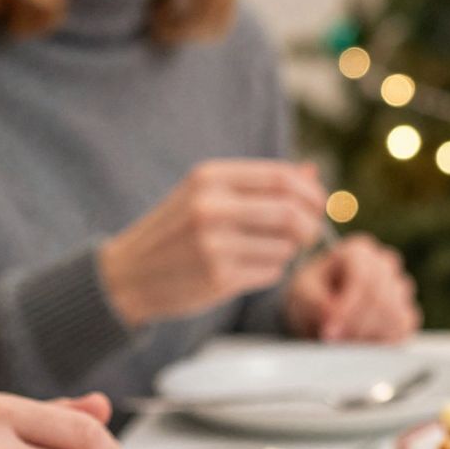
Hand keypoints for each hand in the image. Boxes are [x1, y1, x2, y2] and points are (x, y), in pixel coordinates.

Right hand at [97, 161, 326, 327]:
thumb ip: (259, 183)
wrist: (130, 274)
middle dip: (311, 226)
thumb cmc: (178, 230)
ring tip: (262, 250)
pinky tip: (246, 268)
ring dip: (287, 252)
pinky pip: (272, 272)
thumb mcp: (208, 193)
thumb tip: (311, 171)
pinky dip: (270, 271)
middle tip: (308, 234)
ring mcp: (214, 244)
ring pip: (286, 247)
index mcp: (209, 177)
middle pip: (292, 214)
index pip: (283, 178)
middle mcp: (210, 206)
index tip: (319, 205)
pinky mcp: (220, 277)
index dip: (312, 194)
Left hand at [285, 235, 420, 342]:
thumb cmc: (312, 296)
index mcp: (358, 251)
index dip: (348, 307)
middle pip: (381, 298)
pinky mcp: (408, 313)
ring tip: (344, 342)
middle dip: (356, 325)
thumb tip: (333, 316)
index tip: (329, 331)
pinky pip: (404, 328)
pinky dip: (383, 341)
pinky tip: (362, 343)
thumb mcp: (302, 295)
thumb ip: (316, 303)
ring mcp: (400, 288)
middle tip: (334, 342)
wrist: (321, 313)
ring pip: (395, 314)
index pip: (363, 278)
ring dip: (368, 334)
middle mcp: (385, 264)